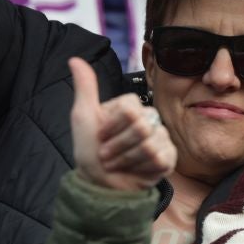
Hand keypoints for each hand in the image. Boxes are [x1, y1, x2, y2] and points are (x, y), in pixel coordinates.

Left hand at [69, 56, 174, 190]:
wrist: (99, 184)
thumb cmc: (90, 151)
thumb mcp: (83, 117)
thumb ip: (85, 88)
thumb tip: (74, 59)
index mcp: (129, 106)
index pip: (130, 109)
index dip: (112, 126)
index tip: (101, 135)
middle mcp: (147, 118)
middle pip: (140, 126)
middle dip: (117, 145)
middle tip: (107, 153)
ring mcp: (160, 137)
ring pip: (149, 144)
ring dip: (125, 159)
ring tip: (117, 163)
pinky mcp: (168, 157)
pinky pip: (159, 158)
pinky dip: (140, 168)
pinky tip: (134, 170)